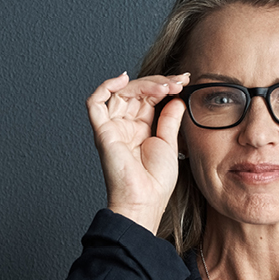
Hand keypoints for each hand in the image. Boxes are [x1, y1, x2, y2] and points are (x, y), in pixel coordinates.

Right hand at [87, 72, 188, 233]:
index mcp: (141, 128)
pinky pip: (95, 103)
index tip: (183, 81)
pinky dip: (105, 87)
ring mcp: (113, 127)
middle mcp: (125, 125)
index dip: (164, 86)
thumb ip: (170, 119)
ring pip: (121, 92)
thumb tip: (176, 97)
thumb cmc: (155, 181)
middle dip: (157, 83)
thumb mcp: (170, 143)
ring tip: (164, 86)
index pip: (148, 97)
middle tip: (177, 82)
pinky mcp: (102, 132)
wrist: (145, 200)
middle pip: (136, 91)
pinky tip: (122, 79)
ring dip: (143, 84)